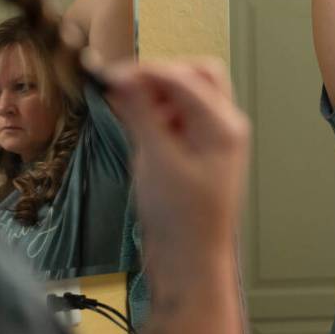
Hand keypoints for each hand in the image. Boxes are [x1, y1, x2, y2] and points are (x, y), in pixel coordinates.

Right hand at [105, 59, 250, 268]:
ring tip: (127, 110)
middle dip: (160, 76)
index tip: (109, 75)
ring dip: (158, 95)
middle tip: (124, 88)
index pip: (184, 77)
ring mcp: (213, 140)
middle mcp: (225, 128)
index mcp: (224, 127)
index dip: (145, 72)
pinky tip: (135, 124)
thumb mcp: (156, 159)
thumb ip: (141, 112)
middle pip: (196, 76)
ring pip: (188, 96)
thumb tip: (122, 76)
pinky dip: (158, 114)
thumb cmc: (179, 219)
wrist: (188, 262)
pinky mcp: (198, 153)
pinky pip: (180, 118)